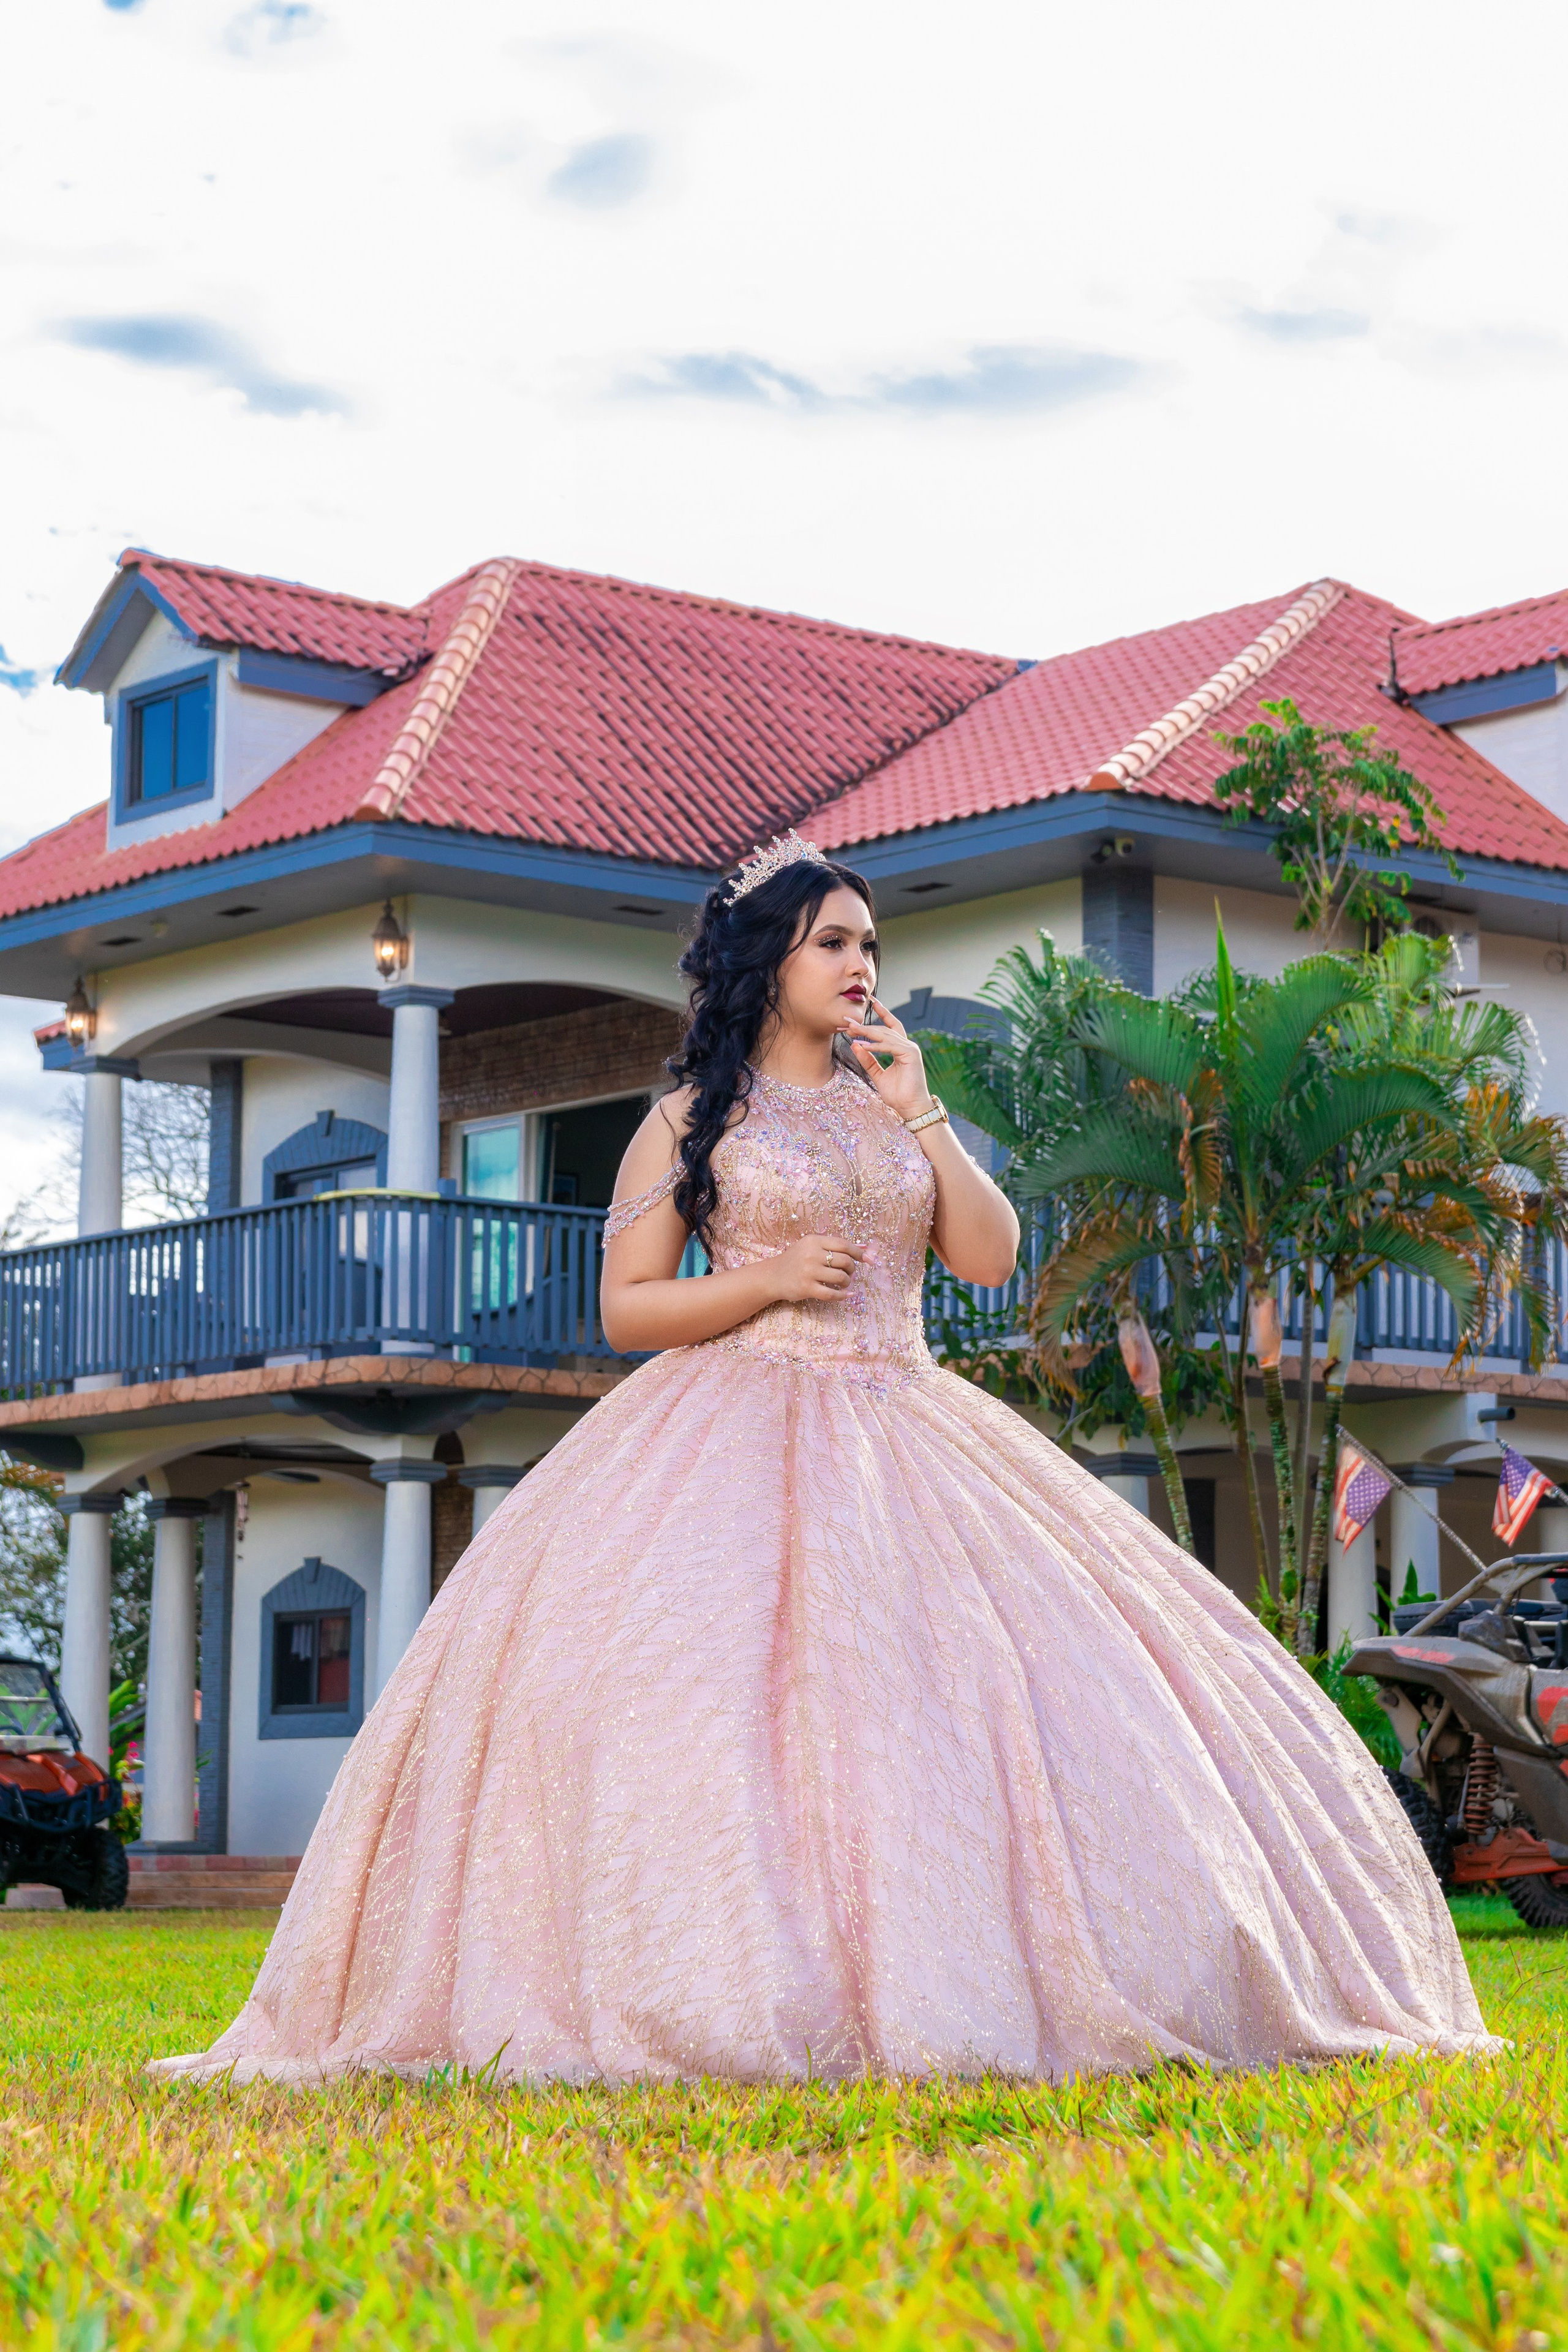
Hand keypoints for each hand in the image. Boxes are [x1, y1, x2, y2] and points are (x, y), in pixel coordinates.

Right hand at [764, 1233, 868, 1302]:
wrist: (773, 1276)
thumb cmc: (796, 1260)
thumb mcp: (812, 1247)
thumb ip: (835, 1246)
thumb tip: (865, 1249)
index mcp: (814, 1240)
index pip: (843, 1245)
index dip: (859, 1253)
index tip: (868, 1260)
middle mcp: (811, 1254)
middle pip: (845, 1261)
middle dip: (852, 1269)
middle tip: (849, 1273)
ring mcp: (808, 1271)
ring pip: (841, 1277)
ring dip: (847, 1282)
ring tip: (843, 1283)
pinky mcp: (806, 1288)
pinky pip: (832, 1293)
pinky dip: (842, 1295)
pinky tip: (846, 1295)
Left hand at [840, 995, 934, 1123]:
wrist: (909, 1108)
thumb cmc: (897, 1094)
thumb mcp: (877, 1075)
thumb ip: (868, 1060)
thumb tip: (855, 1045)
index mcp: (900, 1048)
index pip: (890, 1026)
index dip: (882, 1012)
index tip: (871, 1000)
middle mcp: (906, 1045)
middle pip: (883, 1029)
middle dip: (864, 1025)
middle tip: (847, 1020)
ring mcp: (910, 1048)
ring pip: (885, 1035)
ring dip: (867, 1032)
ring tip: (850, 1030)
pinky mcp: (911, 1054)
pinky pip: (889, 1046)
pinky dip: (875, 1045)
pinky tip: (861, 1044)